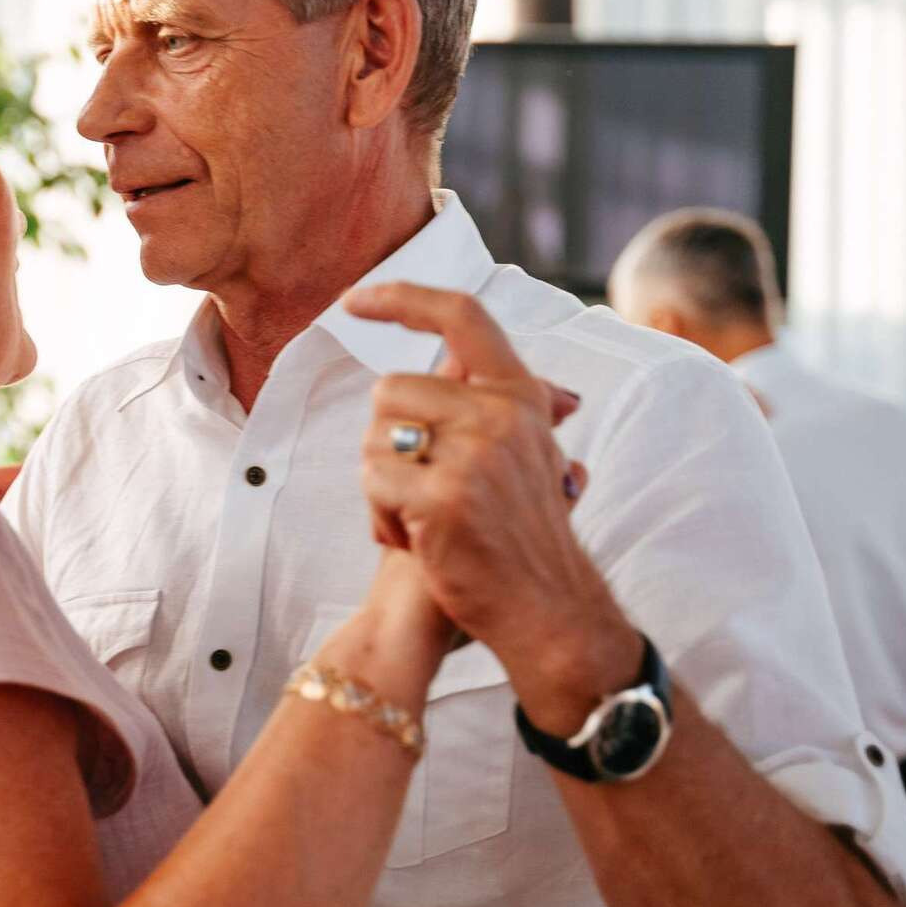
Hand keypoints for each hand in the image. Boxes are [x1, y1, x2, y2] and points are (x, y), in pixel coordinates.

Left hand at [347, 282, 636, 727]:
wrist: (548, 608)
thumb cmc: (525, 533)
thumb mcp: (529, 451)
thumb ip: (495, 400)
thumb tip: (456, 349)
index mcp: (519, 395)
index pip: (461, 315)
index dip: (403, 298)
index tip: (357, 300)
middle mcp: (501, 414)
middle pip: (391, 390)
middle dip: (386, 442)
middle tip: (418, 489)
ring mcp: (474, 455)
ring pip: (375, 437)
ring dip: (381, 485)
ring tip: (422, 519)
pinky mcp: (443, 498)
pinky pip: (372, 481)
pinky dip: (380, 518)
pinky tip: (414, 541)